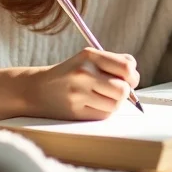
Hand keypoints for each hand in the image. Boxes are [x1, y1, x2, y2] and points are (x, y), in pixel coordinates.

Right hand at [24, 48, 139, 120]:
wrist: (37, 89)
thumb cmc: (70, 74)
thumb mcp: (88, 58)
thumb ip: (113, 62)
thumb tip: (134, 75)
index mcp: (89, 55)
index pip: (127, 67)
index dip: (132, 76)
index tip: (128, 79)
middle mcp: (84, 72)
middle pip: (123, 89)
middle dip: (125, 92)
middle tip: (117, 91)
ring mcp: (79, 93)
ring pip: (115, 105)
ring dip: (114, 103)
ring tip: (102, 98)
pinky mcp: (76, 111)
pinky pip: (104, 115)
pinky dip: (103, 112)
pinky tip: (92, 105)